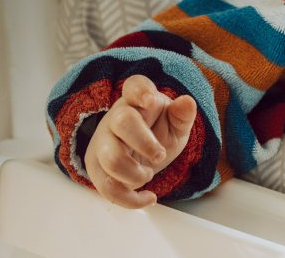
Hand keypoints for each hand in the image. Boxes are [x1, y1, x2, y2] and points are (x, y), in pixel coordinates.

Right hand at [83, 74, 196, 208]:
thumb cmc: (159, 133)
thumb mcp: (176, 125)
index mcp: (138, 101)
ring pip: (110, 157)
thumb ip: (182, 115)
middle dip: (144, 142)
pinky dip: (130, 199)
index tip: (150, 99)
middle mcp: (117, 118)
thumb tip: (187, 101)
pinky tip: (149, 198)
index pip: (134, 86)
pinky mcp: (96, 167)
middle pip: (122, 122)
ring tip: (149, 174)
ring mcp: (103, 142)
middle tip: (159, 155)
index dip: (140, 90)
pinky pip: (107, 186)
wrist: (142, 155)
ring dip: (135, 173)